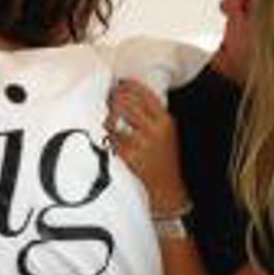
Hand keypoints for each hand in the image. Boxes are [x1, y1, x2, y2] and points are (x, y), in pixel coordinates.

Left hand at [105, 80, 189, 213]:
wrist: (167, 190)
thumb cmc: (163, 159)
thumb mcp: (165, 133)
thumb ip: (151, 115)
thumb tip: (124, 95)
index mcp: (165, 121)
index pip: (143, 94)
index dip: (126, 86)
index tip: (116, 84)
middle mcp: (155, 130)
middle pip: (125, 103)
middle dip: (112, 100)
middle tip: (106, 100)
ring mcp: (142, 144)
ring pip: (113, 120)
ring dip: (106, 118)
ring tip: (106, 121)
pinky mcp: (129, 157)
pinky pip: (109, 140)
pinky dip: (105, 138)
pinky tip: (107, 140)